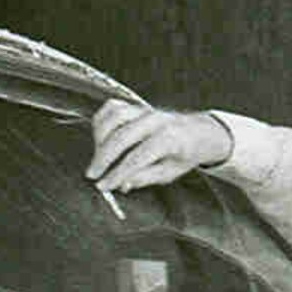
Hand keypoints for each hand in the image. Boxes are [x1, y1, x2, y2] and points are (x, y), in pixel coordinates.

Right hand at [86, 101, 232, 192]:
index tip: (104, 185)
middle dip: (103, 158)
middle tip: (93, 174)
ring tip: (97, 157)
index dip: (117, 173)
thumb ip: (146, 177)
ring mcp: (145, 110)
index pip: (136, 158)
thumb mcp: (171, 172)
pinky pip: (113, 108)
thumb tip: (123, 183)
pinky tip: (100, 137)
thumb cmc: (185, 153)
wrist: (198, 132)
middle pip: (122, 137)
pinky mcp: (136, 106)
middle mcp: (156, 120)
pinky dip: (102, 120)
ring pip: (114, 117)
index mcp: (169, 139)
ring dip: (100, 138)